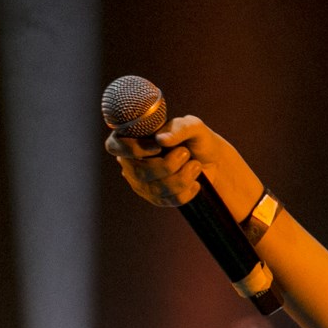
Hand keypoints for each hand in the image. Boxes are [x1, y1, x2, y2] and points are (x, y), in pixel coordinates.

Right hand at [104, 115, 262, 219]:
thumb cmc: (197, 138)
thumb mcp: (193, 126)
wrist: (214, 161)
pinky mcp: (157, 198)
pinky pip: (170, 200)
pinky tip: (195, 182)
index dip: (132, 149)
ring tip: (195, 165)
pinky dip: (188, 190)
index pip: (114, 146)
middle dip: (168, 165)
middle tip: (186, 153)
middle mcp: (132, 162)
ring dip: (182, 177)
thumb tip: (161, 139)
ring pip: (156, 189)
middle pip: (140, 173)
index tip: (157, 147)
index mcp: (132, 139)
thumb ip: (179, 127)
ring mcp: (143, 183)